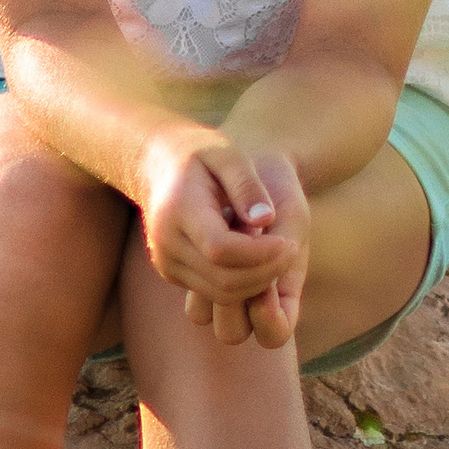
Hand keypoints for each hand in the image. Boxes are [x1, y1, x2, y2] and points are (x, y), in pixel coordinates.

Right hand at [138, 128, 308, 352]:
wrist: (156, 163)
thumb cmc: (198, 153)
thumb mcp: (226, 153)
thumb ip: (247, 184)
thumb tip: (265, 220)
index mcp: (178, 211)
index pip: (222, 250)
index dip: (261, 254)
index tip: (288, 241)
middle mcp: (167, 244)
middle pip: (223, 280)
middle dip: (266, 273)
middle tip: (291, 250)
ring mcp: (167, 264)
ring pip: (220, 294)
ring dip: (257, 284)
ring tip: (279, 256)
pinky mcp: (172, 274)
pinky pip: (213, 292)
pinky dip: (243, 285)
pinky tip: (259, 261)